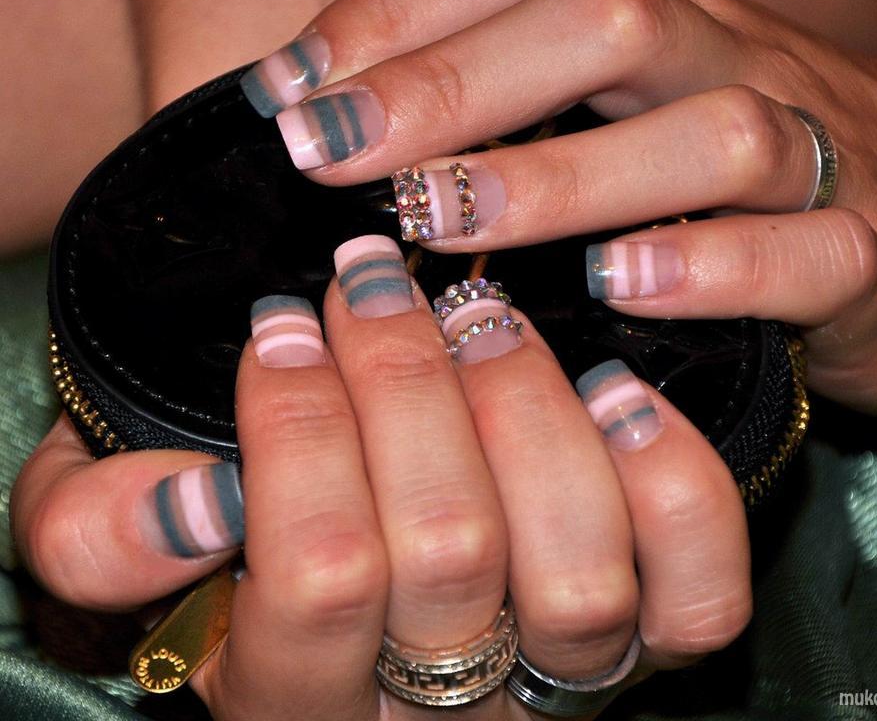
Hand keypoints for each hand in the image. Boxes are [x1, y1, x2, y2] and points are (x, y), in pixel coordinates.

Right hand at [12, 235, 748, 718]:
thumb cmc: (233, 548)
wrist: (356, 590)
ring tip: (479, 315)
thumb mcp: (116, 545)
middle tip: (376, 284)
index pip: (317, 578)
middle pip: (452, 551)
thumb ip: (97, 536)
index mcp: (296, 696)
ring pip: (579, 574)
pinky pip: (694, 594)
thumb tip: (194, 498)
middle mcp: (439, 712)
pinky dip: (666, 483)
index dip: (303, 428)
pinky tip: (614, 391)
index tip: (287, 323)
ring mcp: (557, 684)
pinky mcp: (649, 645)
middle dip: (408, 384)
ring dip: (526, 411)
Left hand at [242, 0, 876, 418]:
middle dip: (455, 81)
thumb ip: (520, 105)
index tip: (291, 90)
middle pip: (611, 20)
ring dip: (564, 176)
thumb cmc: (735, 179)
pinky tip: (618, 288)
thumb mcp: (626, 112)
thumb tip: (362, 129)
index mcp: (662, 25)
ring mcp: (814, 160)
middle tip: (332, 149)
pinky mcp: (865, 258)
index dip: (400, 17)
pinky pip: (807, 254)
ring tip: (447, 223)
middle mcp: (733, 64)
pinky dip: (712, 268)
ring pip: (711, 133)